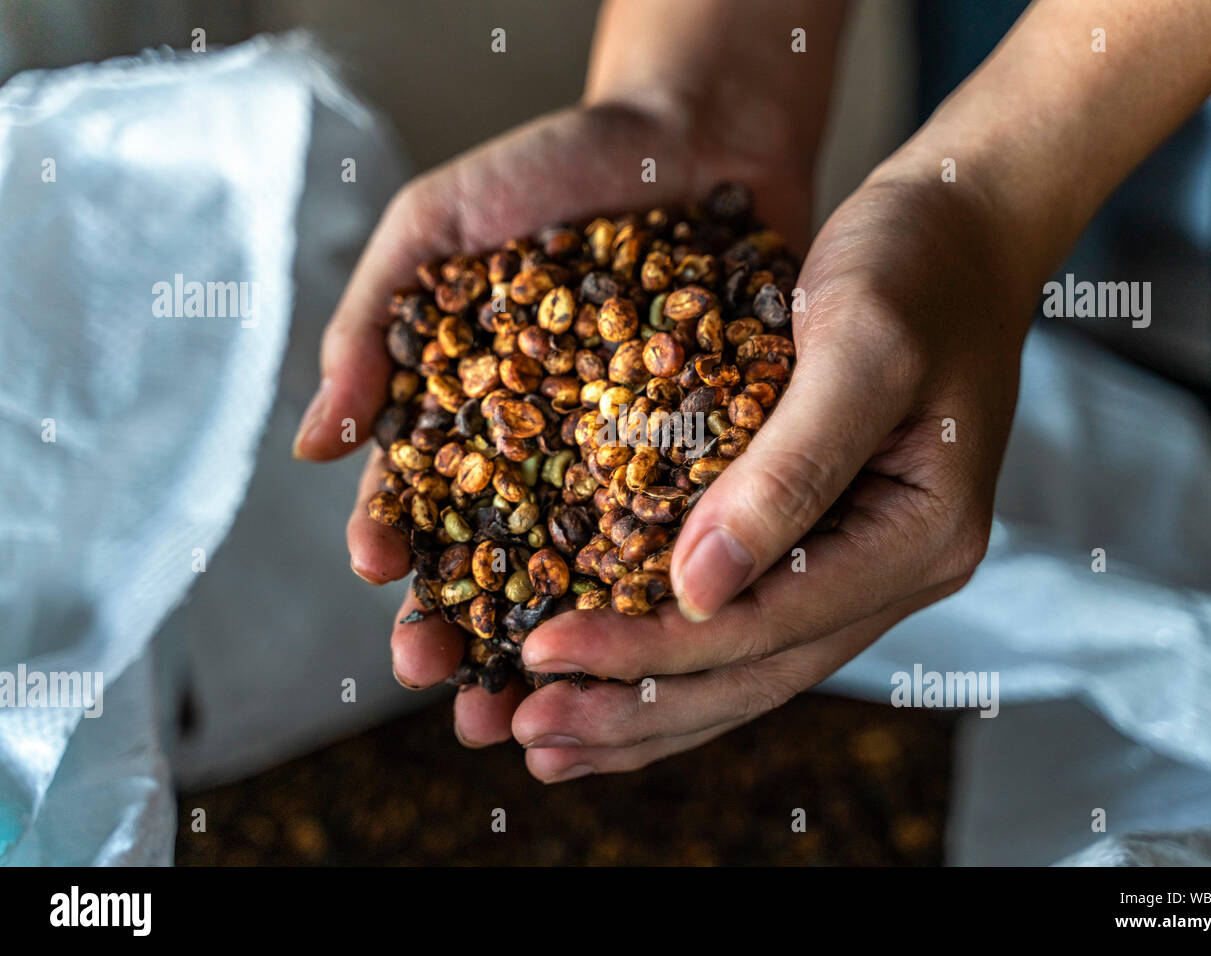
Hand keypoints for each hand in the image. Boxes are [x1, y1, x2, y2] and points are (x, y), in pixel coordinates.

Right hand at [293, 100, 812, 745]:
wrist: (689, 130)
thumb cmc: (550, 167)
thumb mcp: (436, 225)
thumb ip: (370, 326)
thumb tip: (315, 447)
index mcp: (469, 413)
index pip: (419, 497)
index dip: (395, 538)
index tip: (382, 571)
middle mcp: (544, 455)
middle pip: (494, 560)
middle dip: (461, 624)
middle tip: (439, 676)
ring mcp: (625, 466)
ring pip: (582, 575)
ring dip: (552, 643)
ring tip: (527, 702)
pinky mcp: (707, 460)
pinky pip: (682, 536)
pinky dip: (660, 593)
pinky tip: (644, 639)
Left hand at [508, 168, 1041, 781]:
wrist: (960, 221)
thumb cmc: (920, 264)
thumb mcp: (859, 348)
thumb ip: (790, 470)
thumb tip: (697, 590)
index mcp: (918, 538)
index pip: (769, 626)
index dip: (650, 650)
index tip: (539, 653)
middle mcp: (893, 569)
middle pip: (753, 672)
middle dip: (633, 707)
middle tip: (523, 731)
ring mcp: (859, 555)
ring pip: (743, 661)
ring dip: (642, 703)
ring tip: (544, 739)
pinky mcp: (821, 530)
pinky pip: (741, 608)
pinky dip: (665, 644)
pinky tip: (600, 669)